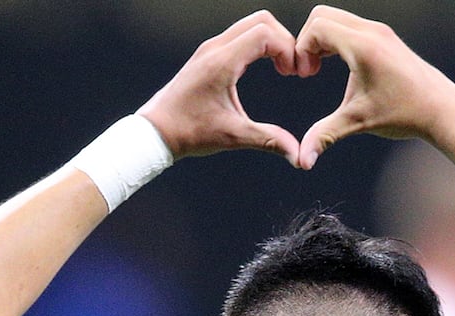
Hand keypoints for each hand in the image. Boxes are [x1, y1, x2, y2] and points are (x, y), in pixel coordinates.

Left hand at [138, 10, 301, 164]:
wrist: (156, 131)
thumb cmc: (188, 131)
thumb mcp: (233, 136)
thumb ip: (269, 140)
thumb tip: (298, 156)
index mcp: (221, 62)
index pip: (265, 33)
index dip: (288, 49)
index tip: (295, 74)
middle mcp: (215, 48)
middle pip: (261, 21)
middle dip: (285, 41)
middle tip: (293, 69)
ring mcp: (211, 49)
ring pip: (251, 25)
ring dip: (273, 42)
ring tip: (283, 69)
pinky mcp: (209, 55)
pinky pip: (241, 36)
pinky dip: (260, 45)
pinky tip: (266, 68)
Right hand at [290, 5, 454, 168]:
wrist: (442, 110)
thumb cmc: (404, 115)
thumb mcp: (359, 122)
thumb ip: (325, 135)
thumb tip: (301, 162)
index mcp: (363, 46)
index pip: (317, 27)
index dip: (302, 49)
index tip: (304, 76)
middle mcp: (372, 31)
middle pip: (322, 15)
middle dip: (308, 40)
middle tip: (309, 71)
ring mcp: (381, 31)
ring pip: (337, 18)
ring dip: (322, 39)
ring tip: (320, 68)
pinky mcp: (386, 37)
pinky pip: (351, 26)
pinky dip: (337, 39)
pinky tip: (339, 66)